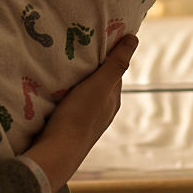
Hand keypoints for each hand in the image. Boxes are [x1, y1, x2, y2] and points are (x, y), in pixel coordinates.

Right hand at [21, 34, 137, 191]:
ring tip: (65, 69)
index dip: (108, 56)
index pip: (114, 71)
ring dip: (79, 83)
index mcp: (113, 100)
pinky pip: (73, 105)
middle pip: (101, 83)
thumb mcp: (99, 84)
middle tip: (77, 51)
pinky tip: (57, 93)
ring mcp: (88, 121)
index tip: (96, 41)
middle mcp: (104, 111)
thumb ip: (116, 64)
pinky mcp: (71, 128)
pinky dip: (68, 95)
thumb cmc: (79, 116)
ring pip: (86, 95)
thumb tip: (134, 39)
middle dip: (93, 68)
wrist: (57, 153)